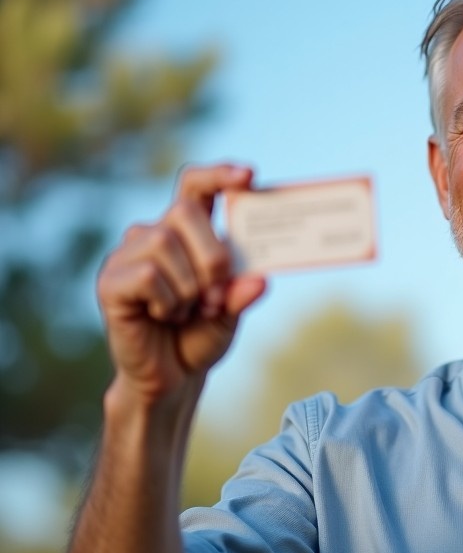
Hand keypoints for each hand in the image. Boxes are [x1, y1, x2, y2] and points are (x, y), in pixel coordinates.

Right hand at [97, 164, 265, 403]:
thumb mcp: (231, 313)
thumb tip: (260, 279)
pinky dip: (168, 300)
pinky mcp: (110, 283)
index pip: (195, 186)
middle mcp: (153, 235)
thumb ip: (242, 293)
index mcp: (186, 233)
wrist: (172, 378)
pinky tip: (166, 316)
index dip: (218, 174)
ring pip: (164, 243)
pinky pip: (147, 275)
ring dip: (189, 285)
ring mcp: (127, 256)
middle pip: (183, 209)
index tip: (249, 175)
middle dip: (212, 253)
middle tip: (217, 296)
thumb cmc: (201, 336)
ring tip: (189, 312)